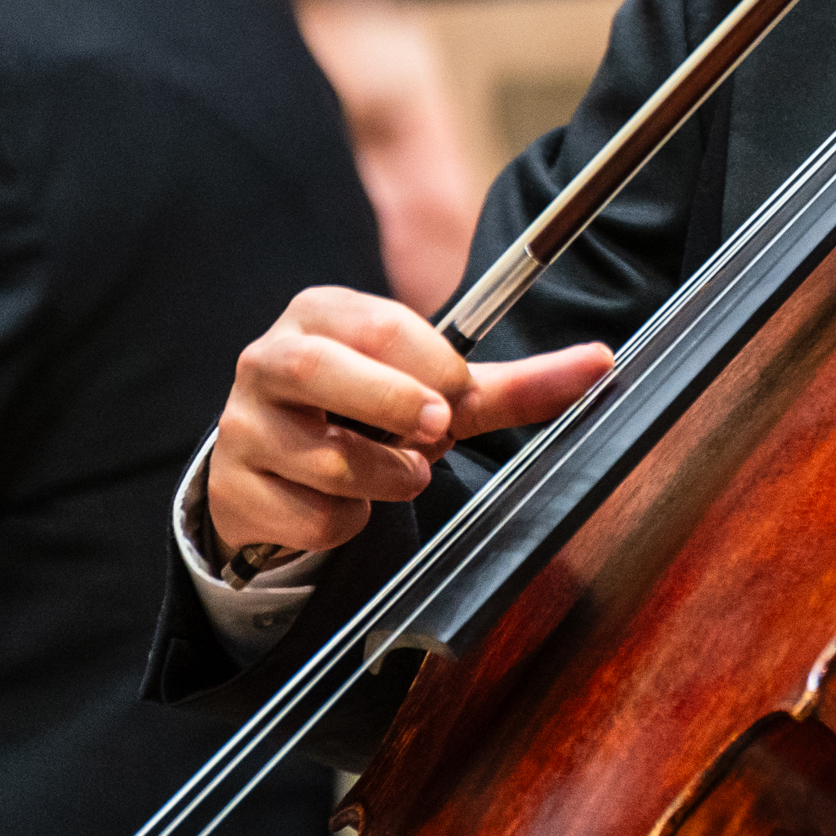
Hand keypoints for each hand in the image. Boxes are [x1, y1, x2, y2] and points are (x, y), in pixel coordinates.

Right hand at [206, 285, 611, 557]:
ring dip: (385, 478)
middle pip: (324, 371)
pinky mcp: (232, 488)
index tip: (459, 397)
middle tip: (436, 435)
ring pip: (324, 457)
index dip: (432, 366)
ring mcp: (242, 425)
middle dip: (395, 407)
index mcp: (322, 314)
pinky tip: (345, 502)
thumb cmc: (369, 413)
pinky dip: (348, 521)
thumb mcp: (438, 389)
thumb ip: (515, 381)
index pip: (378, 324)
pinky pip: (309, 516)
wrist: (280, 469)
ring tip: (397, 472)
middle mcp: (269, 358)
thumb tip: (604, 363)